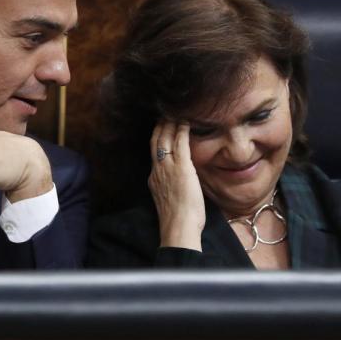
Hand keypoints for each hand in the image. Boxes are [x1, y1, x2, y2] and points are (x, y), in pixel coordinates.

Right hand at [149, 120, 205, 250]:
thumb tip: (179, 183)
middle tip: (165, 113)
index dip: (157, 137)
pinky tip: (186, 122)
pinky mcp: (182, 168)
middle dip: (160, 126)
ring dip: (170, 123)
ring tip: (176, 112)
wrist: (178, 227)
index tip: (161, 127)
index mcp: (154, 178)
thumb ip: (170, 187)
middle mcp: (158, 170)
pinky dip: (182, 131)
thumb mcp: (168, 199)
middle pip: (156, 141)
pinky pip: (180, 144)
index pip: (154, 152)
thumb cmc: (178, 220)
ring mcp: (169, 168)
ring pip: (166, 139)